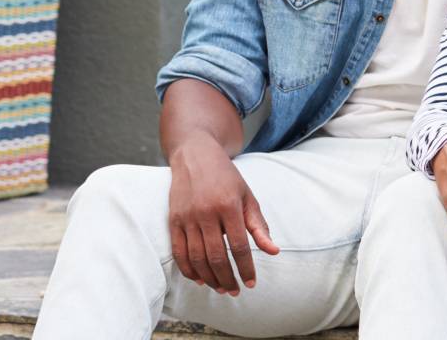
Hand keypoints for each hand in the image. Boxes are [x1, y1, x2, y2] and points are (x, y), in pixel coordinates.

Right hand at [167, 137, 279, 295]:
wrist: (195, 154)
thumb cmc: (226, 177)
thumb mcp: (247, 196)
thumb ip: (258, 225)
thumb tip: (273, 251)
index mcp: (229, 205)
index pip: (239, 246)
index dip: (246, 268)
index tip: (251, 283)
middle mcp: (206, 212)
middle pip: (217, 256)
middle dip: (227, 279)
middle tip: (234, 291)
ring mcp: (187, 217)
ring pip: (197, 257)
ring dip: (209, 277)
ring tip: (220, 288)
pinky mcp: (173, 220)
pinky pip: (179, 251)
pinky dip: (189, 269)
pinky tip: (200, 278)